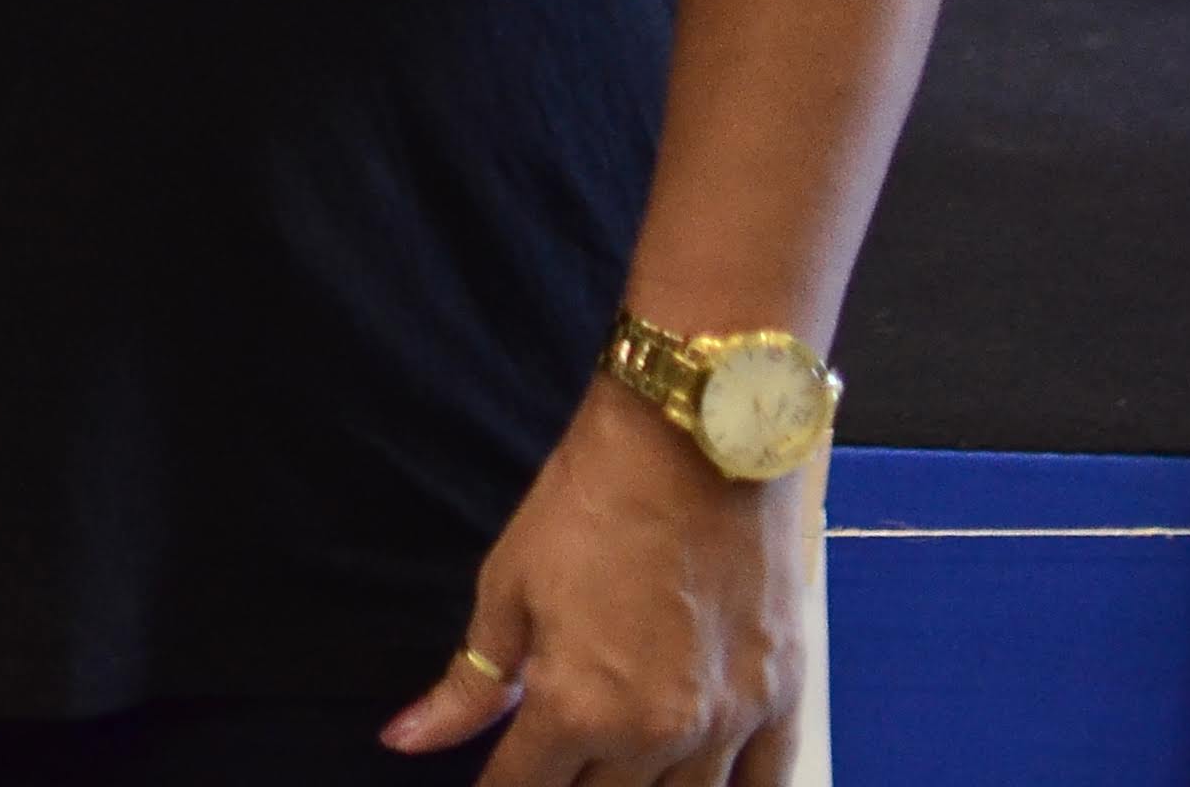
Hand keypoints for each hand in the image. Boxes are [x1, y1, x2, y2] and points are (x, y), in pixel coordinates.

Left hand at [382, 381, 816, 782]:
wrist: (698, 437)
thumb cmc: (593, 501)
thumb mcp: (508, 586)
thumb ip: (467, 682)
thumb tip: (406, 741)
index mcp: (575, 707)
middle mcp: (655, 733)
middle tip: (551, 768)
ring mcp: (728, 722)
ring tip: (614, 773)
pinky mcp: (783, 697)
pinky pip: (769, 786)